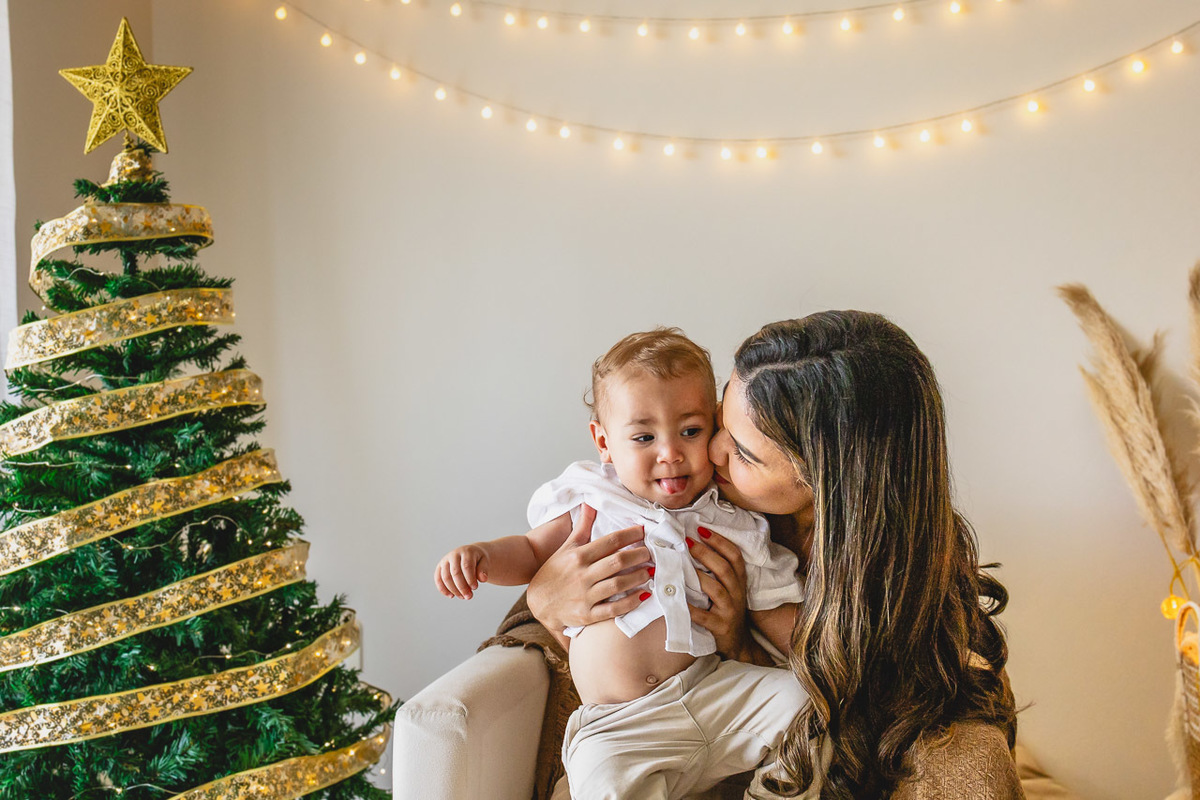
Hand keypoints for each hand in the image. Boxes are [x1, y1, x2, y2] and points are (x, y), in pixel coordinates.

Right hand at [434, 544, 489, 598]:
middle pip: (455, 572)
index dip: (470, 579)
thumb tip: (483, 579)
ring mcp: (445, 560)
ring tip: (463, 597)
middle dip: (462, 587)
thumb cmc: (478, 559)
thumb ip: (484, 569)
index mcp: (466, 551)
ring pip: (446, 577)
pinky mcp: (440, 567)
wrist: (470, 553)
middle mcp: (454, 555)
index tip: (475, 588)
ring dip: (454, 590)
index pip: (466, 566)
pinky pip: (438, 579)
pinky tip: (451, 596)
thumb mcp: (485, 561)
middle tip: (469, 597)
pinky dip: (443, 589)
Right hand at [527, 504, 650, 630]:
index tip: (643, 531)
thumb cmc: (554, 572)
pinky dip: (630, 602)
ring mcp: (585, 595)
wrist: (537, 602)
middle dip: (639, 556)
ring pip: (618, 584)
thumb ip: (582, 526)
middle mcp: (582, 574)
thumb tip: (589, 503)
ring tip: (650, 572)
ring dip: (638, 577)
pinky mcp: (587, 614)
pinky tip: (642, 595)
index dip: (630, 534)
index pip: (610, 541)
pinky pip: (613, 609)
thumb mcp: (566, 547)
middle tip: (651, 553)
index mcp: (578, 555)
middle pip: (617, 562)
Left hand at [687, 527, 752, 659]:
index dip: (719, 541)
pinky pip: (704, 617)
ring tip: (682, 567)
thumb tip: (691, 544)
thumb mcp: (728, 587)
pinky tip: (679, 601)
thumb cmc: (727, 608)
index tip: (701, 529)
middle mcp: (737, 592)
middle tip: (687, 542)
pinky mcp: (720, 627)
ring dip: (699, 577)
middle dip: (706, 553)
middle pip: (724, 568)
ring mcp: (730, 610)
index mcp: (738, 580)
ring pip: (716, 590)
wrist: (737, 641)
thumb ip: (716, 570)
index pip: (734, 556)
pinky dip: (692, 609)